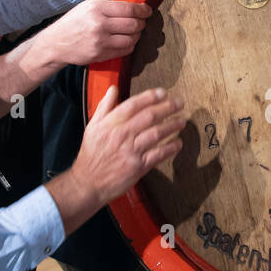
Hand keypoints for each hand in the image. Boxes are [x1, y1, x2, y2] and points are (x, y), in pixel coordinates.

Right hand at [45, 0, 149, 65]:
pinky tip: (125, 40)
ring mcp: (100, 41)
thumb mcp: (89, 2)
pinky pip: (125, 50)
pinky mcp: (101, 55)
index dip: (143, 10)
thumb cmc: (74, 21)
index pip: (129, 8)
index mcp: (97, 8)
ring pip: (132, 38)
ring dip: (137, 35)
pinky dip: (129, 45)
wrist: (56, 44)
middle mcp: (99, 24)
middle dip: (141, 23)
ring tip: (133, 31)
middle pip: (133, 24)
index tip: (147, 10)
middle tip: (141, 21)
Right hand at [73, 86, 184, 206]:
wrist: (88, 182)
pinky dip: (171, 148)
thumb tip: (114, 88)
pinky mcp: (138, 167)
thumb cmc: (91, 154)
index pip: (133, 104)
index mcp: (110, 124)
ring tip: (182, 121)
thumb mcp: (92, 126)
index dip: (150, 97)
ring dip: (172, 126)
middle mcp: (121, 135)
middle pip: (149, 116)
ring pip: (156, 134)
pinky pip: (158, 154)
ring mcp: (131, 151)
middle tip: (179, 103)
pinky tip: (178, 143)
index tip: (163, 92)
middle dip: (167, 107)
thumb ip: (104, 106)